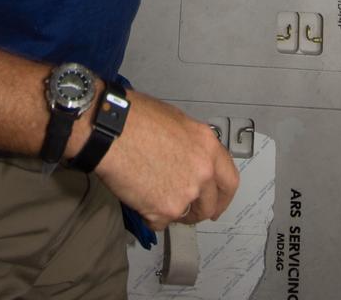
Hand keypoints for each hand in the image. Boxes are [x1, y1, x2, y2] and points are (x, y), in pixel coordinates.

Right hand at [93, 91, 239, 230]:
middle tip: (183, 208)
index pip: (229, 180)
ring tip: (153, 195)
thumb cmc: (138, 118)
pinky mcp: (165, 210)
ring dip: (173, 211)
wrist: (111, 130)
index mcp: (208, 146)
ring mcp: (186, 193)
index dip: (223, 197)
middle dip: (198, 210)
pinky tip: (138, 195)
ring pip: (185, 215)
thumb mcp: (177, 122)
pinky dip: (150, 215)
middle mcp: (203, 171)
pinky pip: (160, 222)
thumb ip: (191, 147)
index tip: (216, 205)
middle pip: (210, 205)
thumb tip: (189, 160)